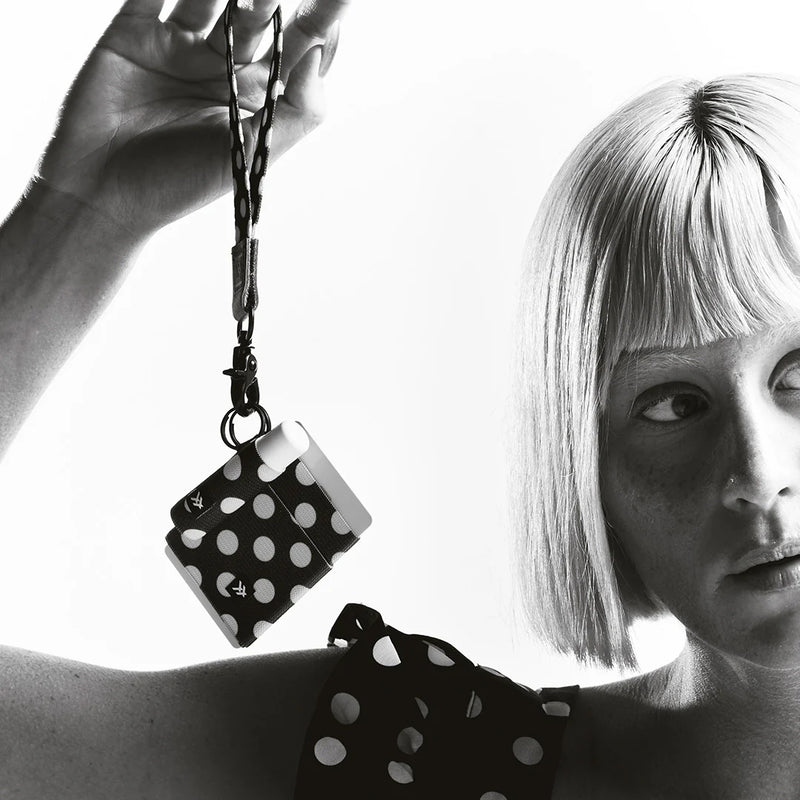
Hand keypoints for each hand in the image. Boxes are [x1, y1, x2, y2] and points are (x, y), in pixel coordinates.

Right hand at [37, 0, 346, 237]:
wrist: (103, 195)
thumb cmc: (180, 185)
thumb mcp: (252, 154)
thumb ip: (297, 109)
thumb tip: (323, 48)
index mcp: (256, 94)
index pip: (298, 45)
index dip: (323, 17)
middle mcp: (224, 64)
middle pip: (259, 11)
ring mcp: (179, 44)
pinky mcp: (134, 31)